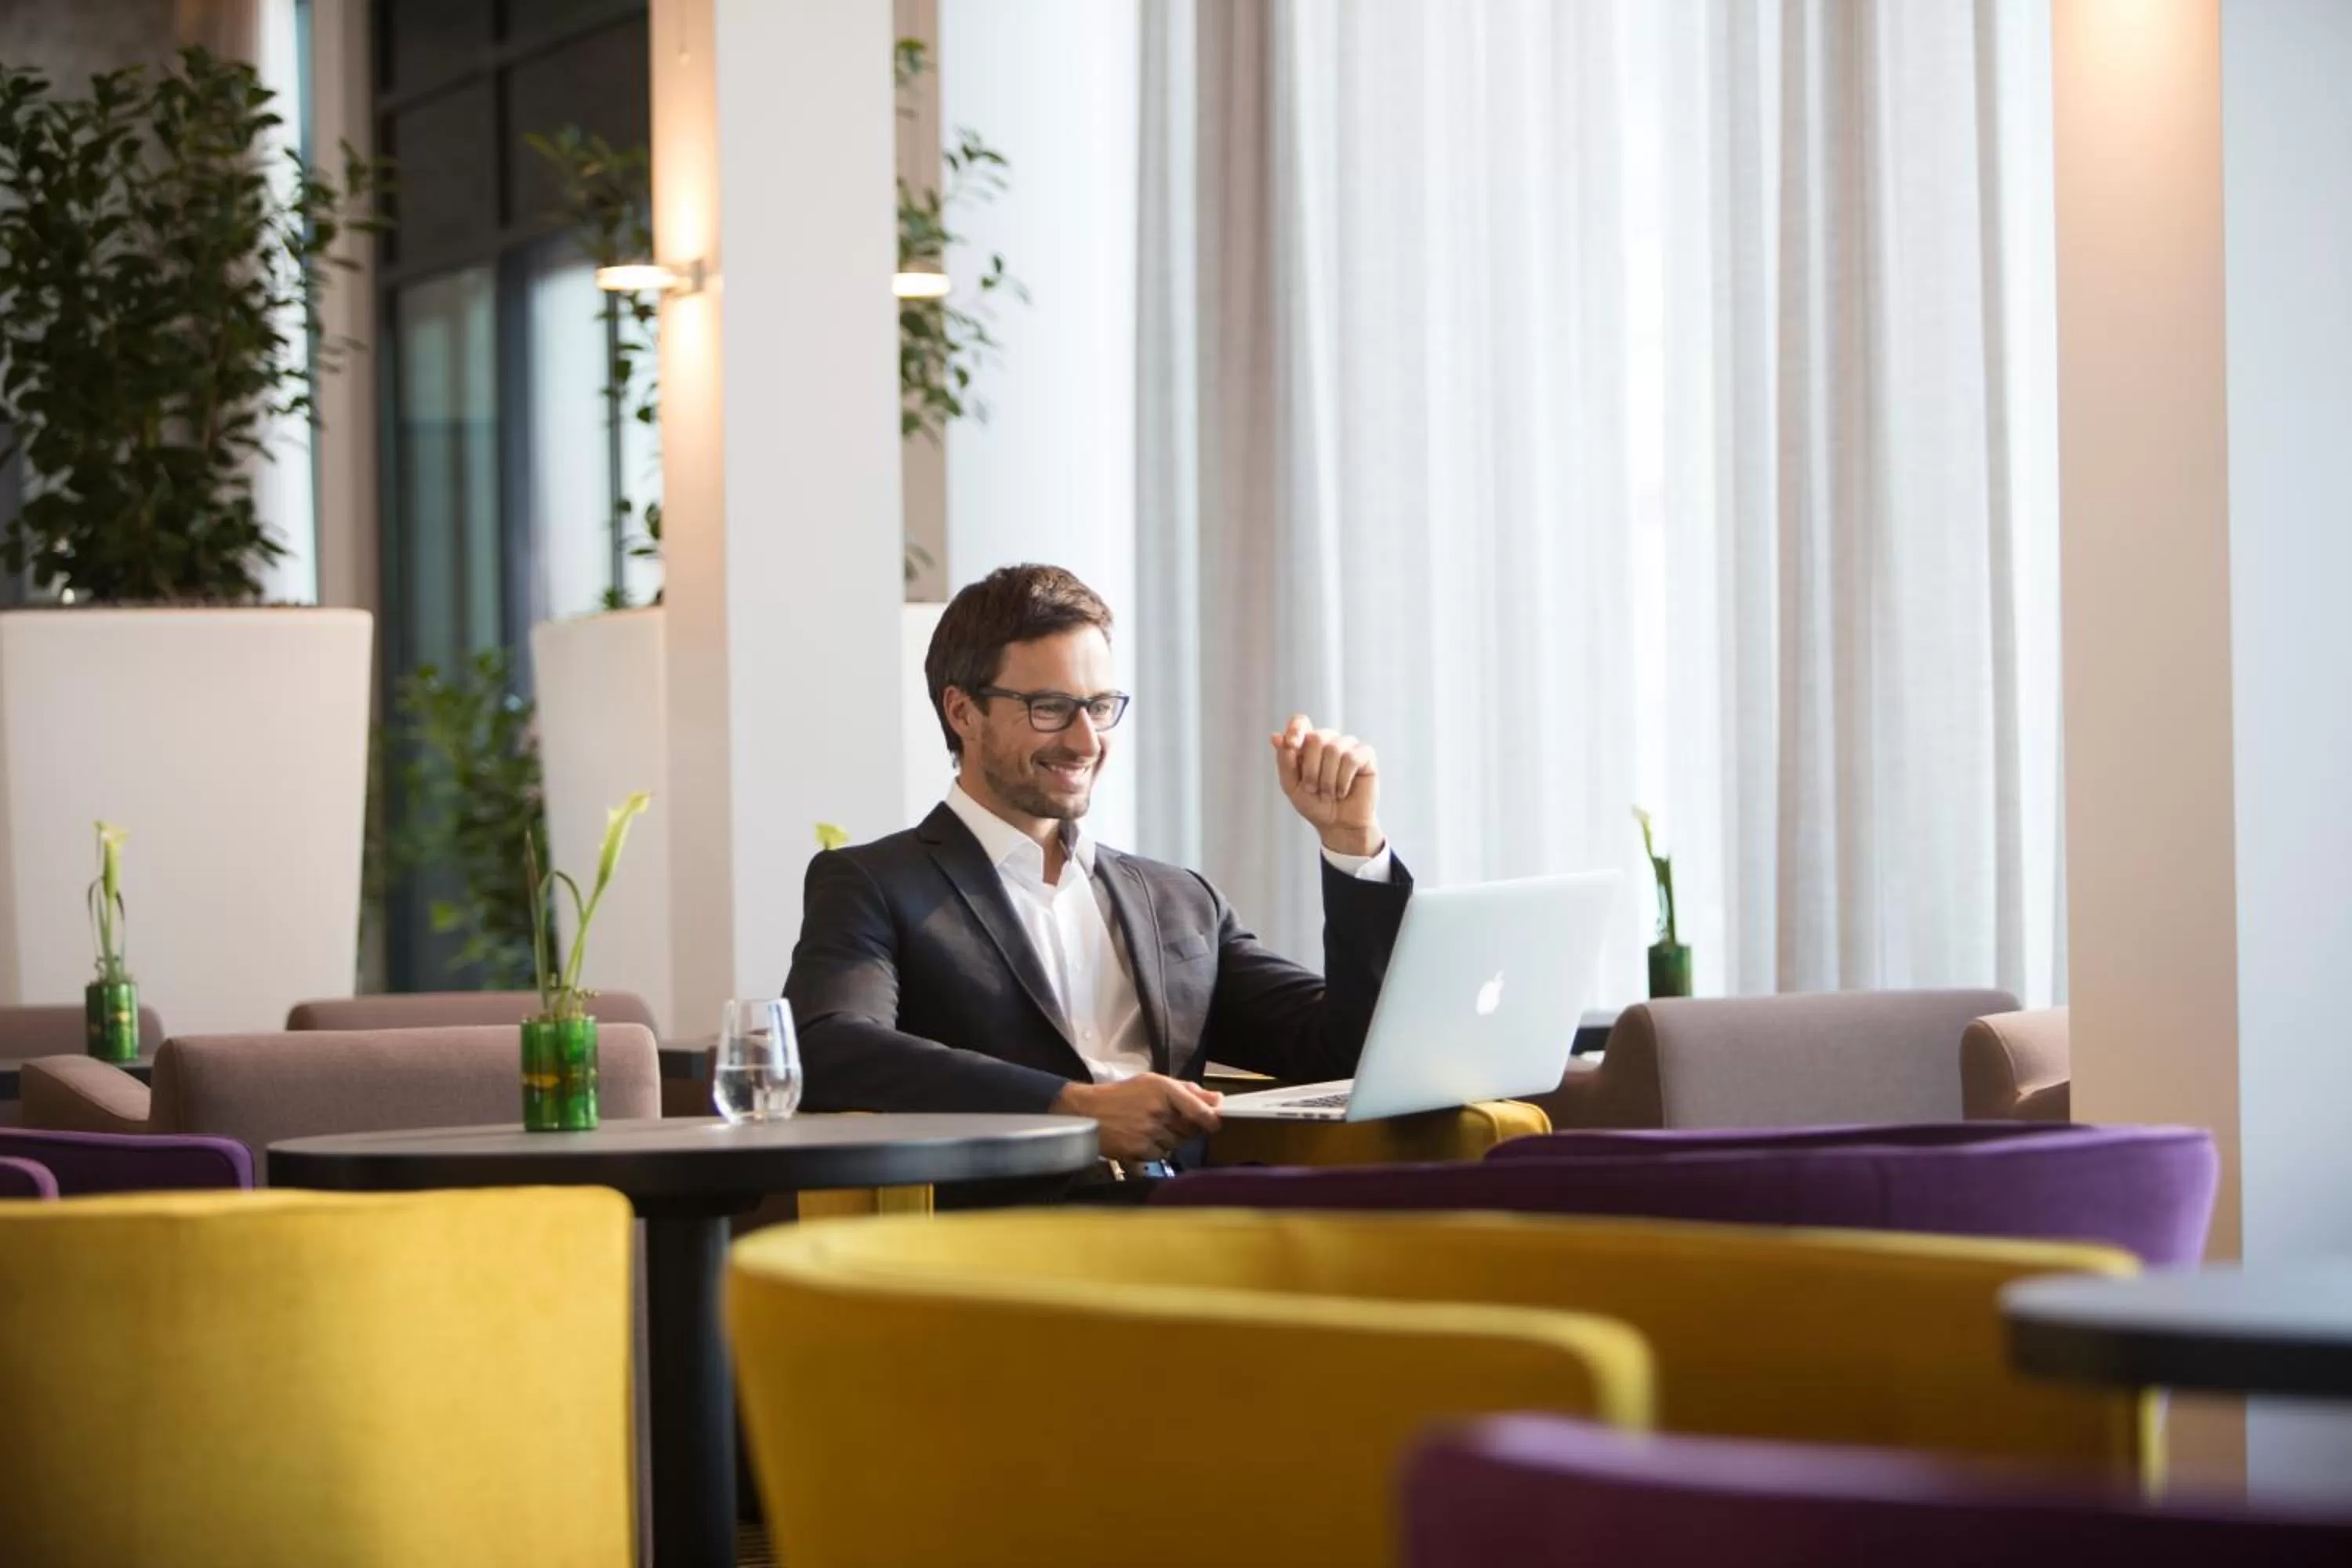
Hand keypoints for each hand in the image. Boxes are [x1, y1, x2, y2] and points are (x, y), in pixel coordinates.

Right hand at [1052, 1073, 1223, 1161]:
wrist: (1087, 1111)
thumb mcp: (1154, 1082)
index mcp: (1164, 1089)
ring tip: (1149, 1128)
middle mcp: (1158, 1110)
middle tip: (1168, 1121)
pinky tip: (1141, 1139)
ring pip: (1177, 1144)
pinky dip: (1156, 1150)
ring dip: (1170, 1139)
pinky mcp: (1139, 1149)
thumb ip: (1188, 1091)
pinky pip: (1161, 1155)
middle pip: (1190, 1129)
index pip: (1199, 1110)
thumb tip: (1217, 1100)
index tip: (1215, 1124)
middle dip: (1186, 1128)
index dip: (1212, 1120)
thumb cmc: (1122, 1095)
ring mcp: (1149, 1131)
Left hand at [1270, 714, 1383, 858]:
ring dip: (1327, 780)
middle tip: (1313, 788)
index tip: (1292, 744)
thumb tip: (1275, 736)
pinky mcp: (1365, 755)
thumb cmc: (1315, 804)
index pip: (1301, 721)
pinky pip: (1351, 758)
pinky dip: (1343, 780)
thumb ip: (1284, 761)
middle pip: (1316, 737)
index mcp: (1308, 744)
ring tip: (1329, 794)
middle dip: (1311, 769)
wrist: (1338, 825)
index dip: (1296, 728)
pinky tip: (1342, 791)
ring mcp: (1348, 746)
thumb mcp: (1292, 785)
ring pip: (1334, 749)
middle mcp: (1328, 740)